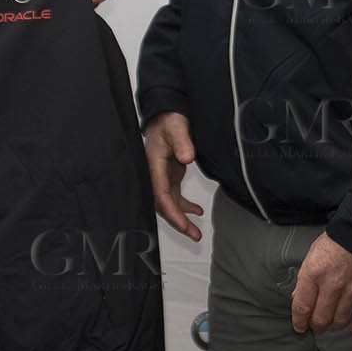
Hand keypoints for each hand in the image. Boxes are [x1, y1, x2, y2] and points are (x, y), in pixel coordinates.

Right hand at [143, 112, 202, 241]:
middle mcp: (155, 174)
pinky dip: (185, 206)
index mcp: (153, 165)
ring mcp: (162, 176)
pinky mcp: (169, 176)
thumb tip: (187, 157)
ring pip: (170, 204)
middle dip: (178, 222)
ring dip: (182, 219)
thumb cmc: (168, 120)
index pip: (160, 195)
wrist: (164, 115)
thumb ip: (182, 142)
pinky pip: (175, 197)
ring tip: (196, 233)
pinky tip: (198, 211)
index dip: (171, 212)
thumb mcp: (177, 128)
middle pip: (164, 205)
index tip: (183, 224)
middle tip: (194, 236)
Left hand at [291, 232, 351, 333]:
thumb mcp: (309, 259)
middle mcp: (331, 284)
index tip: (299, 326)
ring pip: (339, 321)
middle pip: (321, 319)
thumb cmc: (329, 246)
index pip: (302, 307)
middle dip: (316, 325)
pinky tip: (348, 321)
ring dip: (333, 324)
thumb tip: (298, 300)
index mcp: (313, 273)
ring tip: (330, 320)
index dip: (299, 321)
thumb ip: (303, 283)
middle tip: (315, 322)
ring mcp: (349, 289)